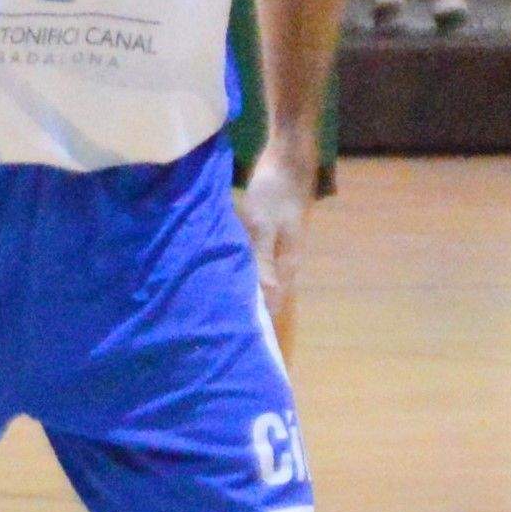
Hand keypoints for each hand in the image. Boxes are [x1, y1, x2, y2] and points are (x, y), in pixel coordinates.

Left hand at [241, 139, 314, 334]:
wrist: (289, 161)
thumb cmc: (275, 193)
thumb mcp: (262, 226)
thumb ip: (262, 261)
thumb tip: (266, 299)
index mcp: (286, 266)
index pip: (275, 307)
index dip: (263, 328)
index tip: (246, 351)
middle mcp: (285, 264)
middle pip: (268, 299)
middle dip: (251, 318)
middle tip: (227, 341)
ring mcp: (278, 252)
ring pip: (261, 284)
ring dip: (245, 298)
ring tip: (222, 317)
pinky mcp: (269, 240)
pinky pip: (255, 268)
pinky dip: (242, 277)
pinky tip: (225, 281)